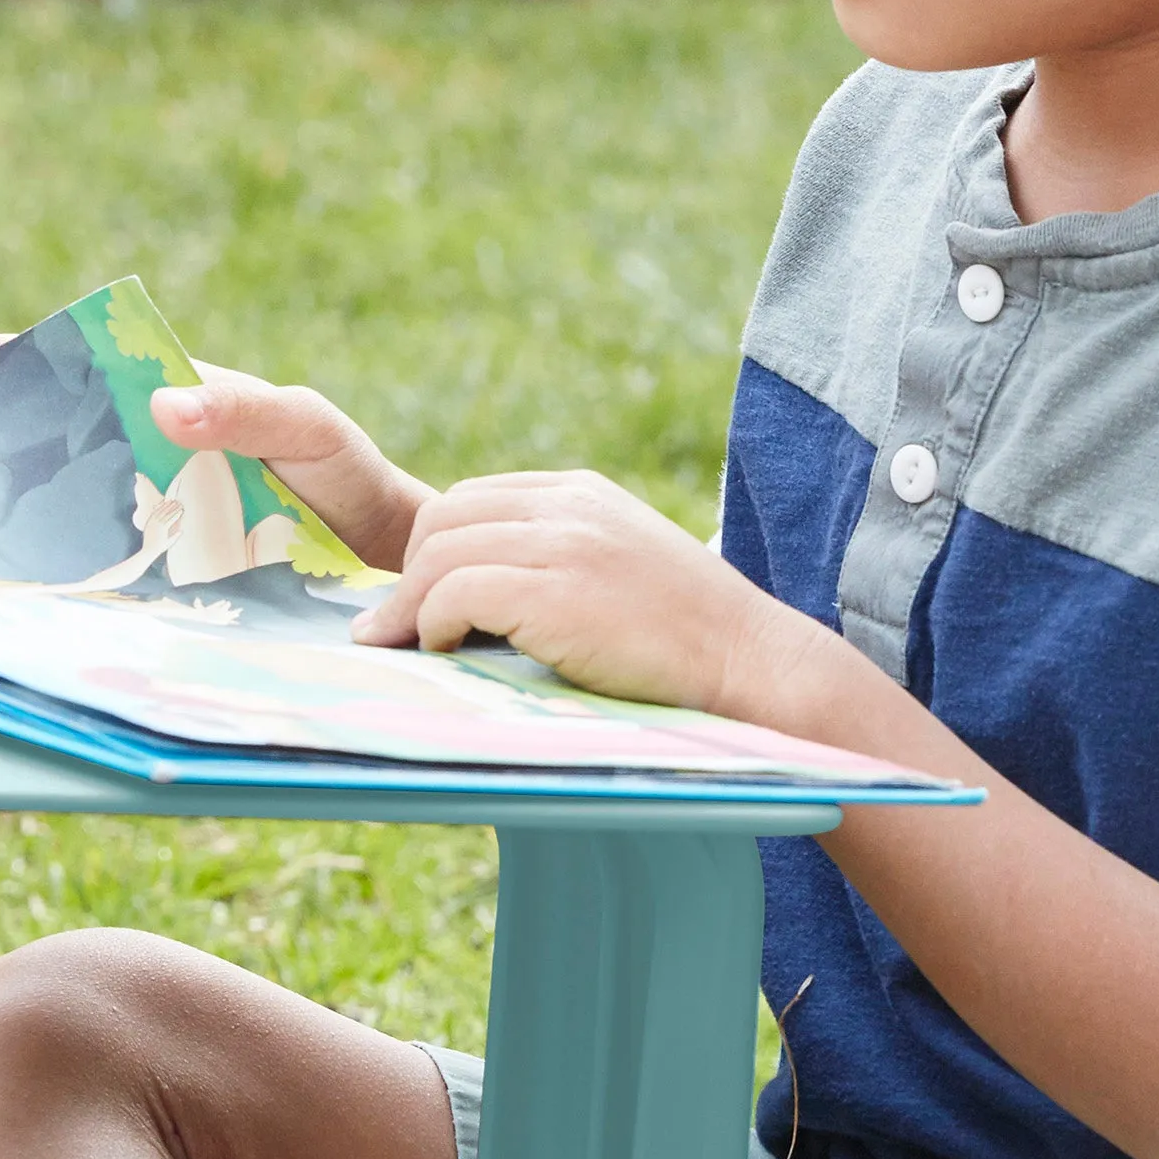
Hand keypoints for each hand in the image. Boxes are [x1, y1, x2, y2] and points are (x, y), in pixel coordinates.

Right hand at [0, 332, 433, 573]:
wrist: (388, 563)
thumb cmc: (343, 477)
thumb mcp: (306, 427)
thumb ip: (246, 410)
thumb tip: (164, 405)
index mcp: (170, 408)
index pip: (80, 371)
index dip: (10, 362)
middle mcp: (145, 466)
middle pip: (50, 445)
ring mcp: (147, 527)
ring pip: (62, 515)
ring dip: (7, 522)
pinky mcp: (159, 587)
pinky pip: (98, 576)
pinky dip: (58, 580)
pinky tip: (18, 595)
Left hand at [346, 468, 813, 721]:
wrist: (754, 665)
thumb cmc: (687, 642)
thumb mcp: (619, 572)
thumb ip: (555, 563)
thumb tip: (468, 601)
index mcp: (581, 493)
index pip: (471, 499)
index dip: (433, 550)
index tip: (416, 601)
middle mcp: (568, 504)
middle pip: (442, 519)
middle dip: (412, 577)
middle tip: (404, 633)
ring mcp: (564, 543)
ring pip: (437, 554)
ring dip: (412, 609)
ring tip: (416, 650)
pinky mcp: (556, 591)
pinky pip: (454, 593)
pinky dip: (434, 626)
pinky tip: (448, 654)